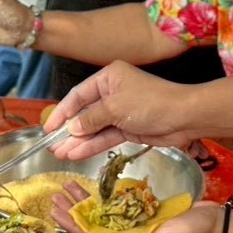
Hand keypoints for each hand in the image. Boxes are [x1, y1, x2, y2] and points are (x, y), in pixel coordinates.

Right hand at [45, 61, 200, 160]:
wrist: (184, 118)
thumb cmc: (150, 103)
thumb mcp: (115, 108)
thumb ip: (90, 119)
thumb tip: (71, 129)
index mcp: (108, 77)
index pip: (78, 95)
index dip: (62, 112)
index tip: (48, 129)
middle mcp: (113, 92)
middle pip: (85, 112)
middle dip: (69, 130)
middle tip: (52, 146)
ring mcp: (121, 112)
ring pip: (94, 128)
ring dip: (78, 141)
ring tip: (61, 155)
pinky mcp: (128, 128)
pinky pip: (105, 137)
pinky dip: (92, 145)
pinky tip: (77, 155)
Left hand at [49, 179, 223, 232]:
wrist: (215, 223)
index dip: (73, 226)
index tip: (56, 211)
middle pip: (93, 224)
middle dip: (73, 211)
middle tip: (55, 195)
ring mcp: (136, 225)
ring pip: (103, 213)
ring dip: (86, 201)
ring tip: (69, 186)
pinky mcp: (145, 213)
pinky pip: (119, 204)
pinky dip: (106, 194)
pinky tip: (96, 184)